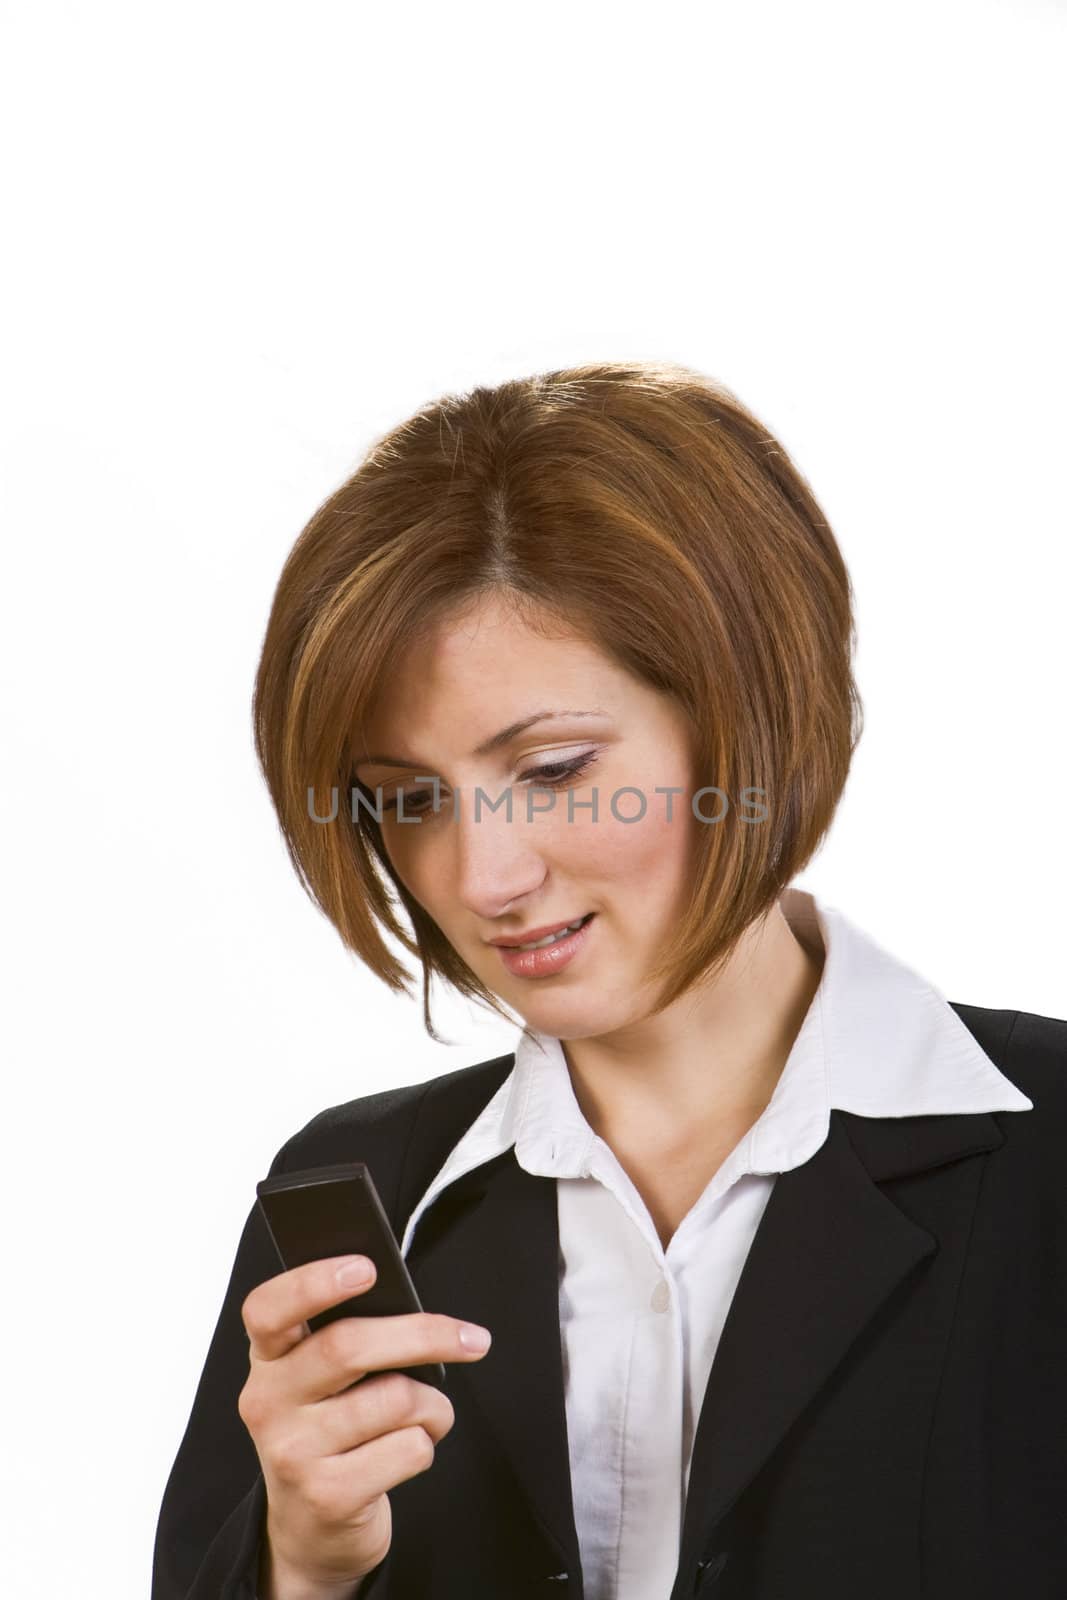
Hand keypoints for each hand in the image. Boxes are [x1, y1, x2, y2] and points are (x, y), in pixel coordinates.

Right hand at [238, 1253, 491, 1598]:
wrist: (312, 1529)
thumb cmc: (332, 1430)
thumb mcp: (321, 1381)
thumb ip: (346, 1338)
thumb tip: (410, 1307)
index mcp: (268, 1359)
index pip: (268, 1310)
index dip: (313, 1282)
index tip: (366, 1267)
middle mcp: (268, 1402)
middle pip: (348, 1346)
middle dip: (423, 1335)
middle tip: (472, 1339)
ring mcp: (293, 1453)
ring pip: (393, 1399)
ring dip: (433, 1404)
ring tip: (428, 1414)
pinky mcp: (328, 1495)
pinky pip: (408, 1448)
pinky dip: (427, 1443)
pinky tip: (408, 1451)